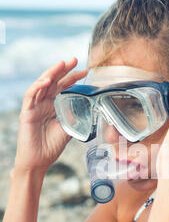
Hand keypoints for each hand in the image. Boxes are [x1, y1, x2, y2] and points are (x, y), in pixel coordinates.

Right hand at [14, 58, 87, 173]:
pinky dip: (38, 87)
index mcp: (53, 106)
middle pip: (53, 82)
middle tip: (74, 60)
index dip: (73, 78)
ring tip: (61, 64)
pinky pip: (31, 96)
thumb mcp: (68, 129)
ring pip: (42, 85)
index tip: (85, 71)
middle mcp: (43, 103)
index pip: (63, 87)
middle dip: (64, 70)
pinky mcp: (27, 112)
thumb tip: (88, 106)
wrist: (39, 162)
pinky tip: (46, 80)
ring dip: (51, 73)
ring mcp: (34, 107)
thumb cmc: (51, 147)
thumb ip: (75, 116)